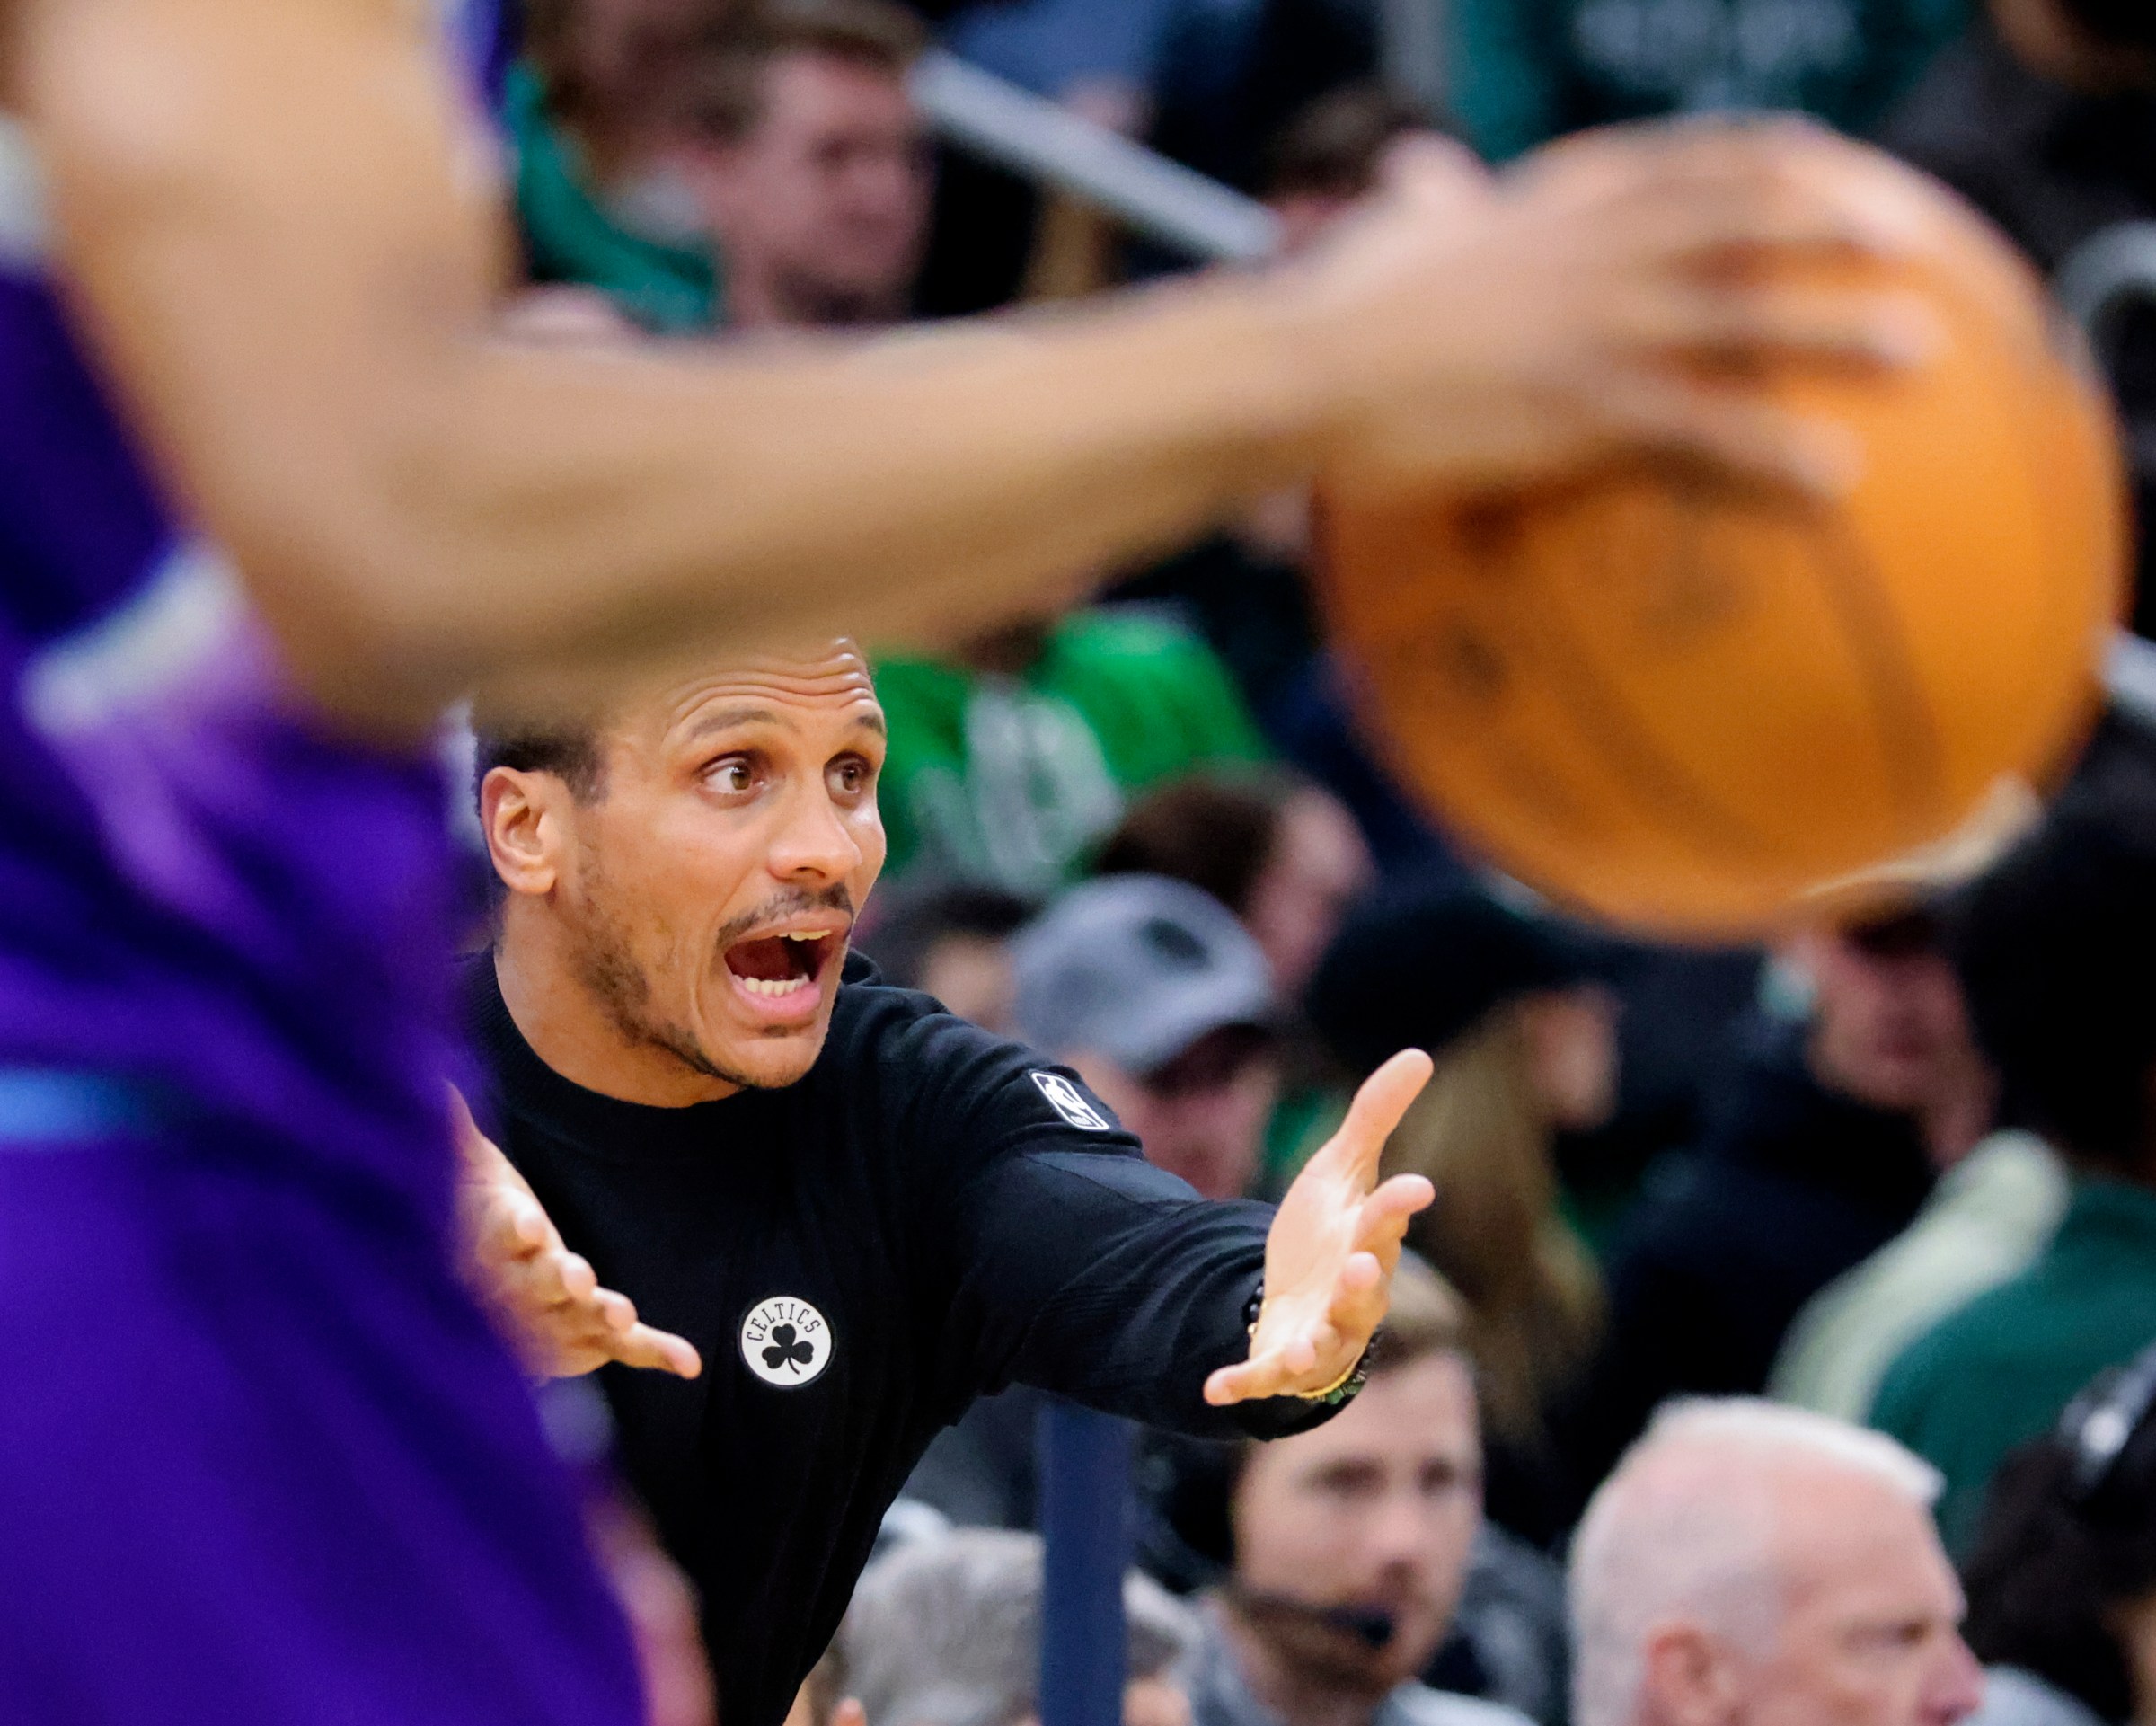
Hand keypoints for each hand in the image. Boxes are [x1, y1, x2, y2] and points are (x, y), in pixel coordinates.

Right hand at [452, 1093, 701, 1381]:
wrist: (471, 1300)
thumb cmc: (473, 1221)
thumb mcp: (462, 1175)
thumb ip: (453, 1133)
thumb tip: (433, 1077)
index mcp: (486, 1246)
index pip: (495, 1236)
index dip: (511, 1231)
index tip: (526, 1223)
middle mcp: (517, 1291)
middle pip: (533, 1288)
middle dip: (554, 1282)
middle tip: (573, 1276)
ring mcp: (553, 1319)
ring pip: (575, 1322)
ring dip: (599, 1318)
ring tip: (619, 1312)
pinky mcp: (584, 1338)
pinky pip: (621, 1348)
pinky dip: (654, 1352)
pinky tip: (689, 1362)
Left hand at [1204, 1049, 1436, 1405]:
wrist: (1303, 1292)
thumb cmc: (1334, 1229)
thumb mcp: (1343, 1166)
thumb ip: (1375, 1115)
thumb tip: (1420, 1053)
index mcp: (1367, 1240)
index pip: (1387, 1220)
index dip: (1398, 1205)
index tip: (1415, 1186)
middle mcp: (1352, 1293)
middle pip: (1363, 1289)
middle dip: (1363, 1280)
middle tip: (1362, 1263)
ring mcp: (1320, 1331)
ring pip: (1324, 1346)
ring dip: (1310, 1350)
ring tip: (1295, 1353)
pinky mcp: (1282, 1359)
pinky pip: (1263, 1377)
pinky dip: (1242, 1384)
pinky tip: (1213, 1388)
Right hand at [1287, 117, 1960, 499]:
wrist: (1300, 369)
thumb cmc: (1329, 309)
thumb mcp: (1388, 232)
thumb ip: (1425, 202)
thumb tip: (1415, 170)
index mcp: (1550, 203)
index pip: (1678, 160)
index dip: (1760, 156)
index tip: (1820, 155)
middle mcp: (1590, 246)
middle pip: (1741, 215)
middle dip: (1835, 220)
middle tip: (1911, 239)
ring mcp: (1593, 321)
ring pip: (1745, 309)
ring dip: (1838, 325)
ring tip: (1919, 349)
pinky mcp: (1579, 403)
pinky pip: (1702, 424)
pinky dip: (1776, 446)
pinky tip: (1836, 478)